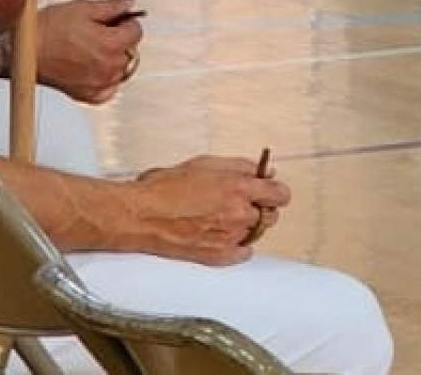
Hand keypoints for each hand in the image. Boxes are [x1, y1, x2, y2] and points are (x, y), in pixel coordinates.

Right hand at [39, 0, 146, 104]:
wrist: (23, 52)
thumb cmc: (47, 30)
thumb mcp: (82, 8)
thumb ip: (111, 7)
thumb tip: (127, 4)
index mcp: (111, 44)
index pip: (136, 32)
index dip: (128, 22)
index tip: (120, 19)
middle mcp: (108, 66)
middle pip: (130, 51)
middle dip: (120, 39)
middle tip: (103, 32)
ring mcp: (99, 83)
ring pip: (120, 70)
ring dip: (113, 59)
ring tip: (93, 48)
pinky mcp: (86, 95)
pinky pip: (108, 90)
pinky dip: (106, 80)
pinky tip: (94, 68)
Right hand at [123, 158, 290, 266]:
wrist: (140, 216)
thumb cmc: (166, 187)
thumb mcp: (205, 163)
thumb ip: (240, 167)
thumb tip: (264, 172)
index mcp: (238, 188)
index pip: (280, 194)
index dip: (275, 192)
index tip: (270, 191)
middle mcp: (239, 215)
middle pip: (270, 216)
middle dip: (261, 208)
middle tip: (241, 203)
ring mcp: (230, 238)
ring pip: (255, 233)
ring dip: (246, 226)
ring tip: (222, 218)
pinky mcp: (218, 257)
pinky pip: (243, 253)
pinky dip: (237, 245)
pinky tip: (221, 235)